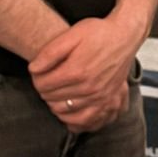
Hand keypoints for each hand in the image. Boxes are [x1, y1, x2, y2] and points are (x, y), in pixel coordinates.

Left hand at [30, 13, 140, 128]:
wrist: (124, 36)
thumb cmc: (98, 33)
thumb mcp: (71, 35)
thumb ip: (49, 52)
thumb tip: (33, 69)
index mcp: (77, 71)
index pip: (43, 85)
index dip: (36, 79)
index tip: (39, 73)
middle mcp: (89, 88)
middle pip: (52, 100)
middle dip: (45, 91)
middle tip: (48, 81)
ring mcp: (101, 98)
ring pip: (65, 113)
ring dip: (55, 105)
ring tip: (56, 95)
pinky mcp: (110, 103)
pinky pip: (87, 123)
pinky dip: (74, 120)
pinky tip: (70, 111)